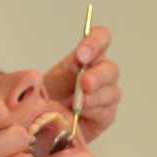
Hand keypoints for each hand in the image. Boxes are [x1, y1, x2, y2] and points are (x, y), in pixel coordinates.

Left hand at [43, 25, 118, 141]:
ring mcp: (107, 94)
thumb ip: (67, 69)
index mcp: (90, 56)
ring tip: (79, 103)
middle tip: (84, 83)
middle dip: (97, 76)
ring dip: (95, 97)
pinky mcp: (106, 115)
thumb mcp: (53, 78)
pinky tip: (81, 113)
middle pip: (111, 69)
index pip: (101, 38)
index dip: (95, 43)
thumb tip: (78, 62)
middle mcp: (102, 73)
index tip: (81, 56)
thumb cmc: (50, 94)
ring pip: (112, 92)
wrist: (44, 119)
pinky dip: (92, 112)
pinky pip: (106, 112)